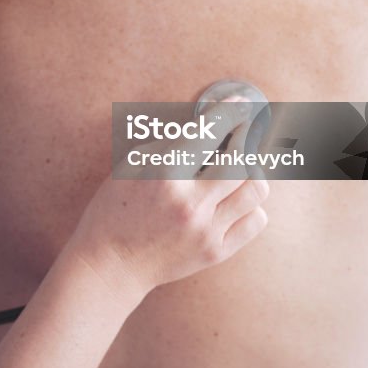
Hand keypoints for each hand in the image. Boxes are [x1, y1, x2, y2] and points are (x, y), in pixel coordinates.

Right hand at [67, 103, 269, 300]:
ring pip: (256, 190)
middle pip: (241, 159)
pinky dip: (250, 205)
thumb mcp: (132, 165)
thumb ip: (170, 143)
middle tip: (241, 134)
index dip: (230, 111)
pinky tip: (233, 200)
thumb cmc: (116, 208)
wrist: (111, 264)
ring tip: (237, 169)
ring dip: (251, 172)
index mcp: (165, 175)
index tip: (241, 102)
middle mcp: (189, 203)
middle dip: (245, 139)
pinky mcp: (215, 252)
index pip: (209, 131)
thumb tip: (207, 122)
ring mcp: (205, 231)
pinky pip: (255, 220)